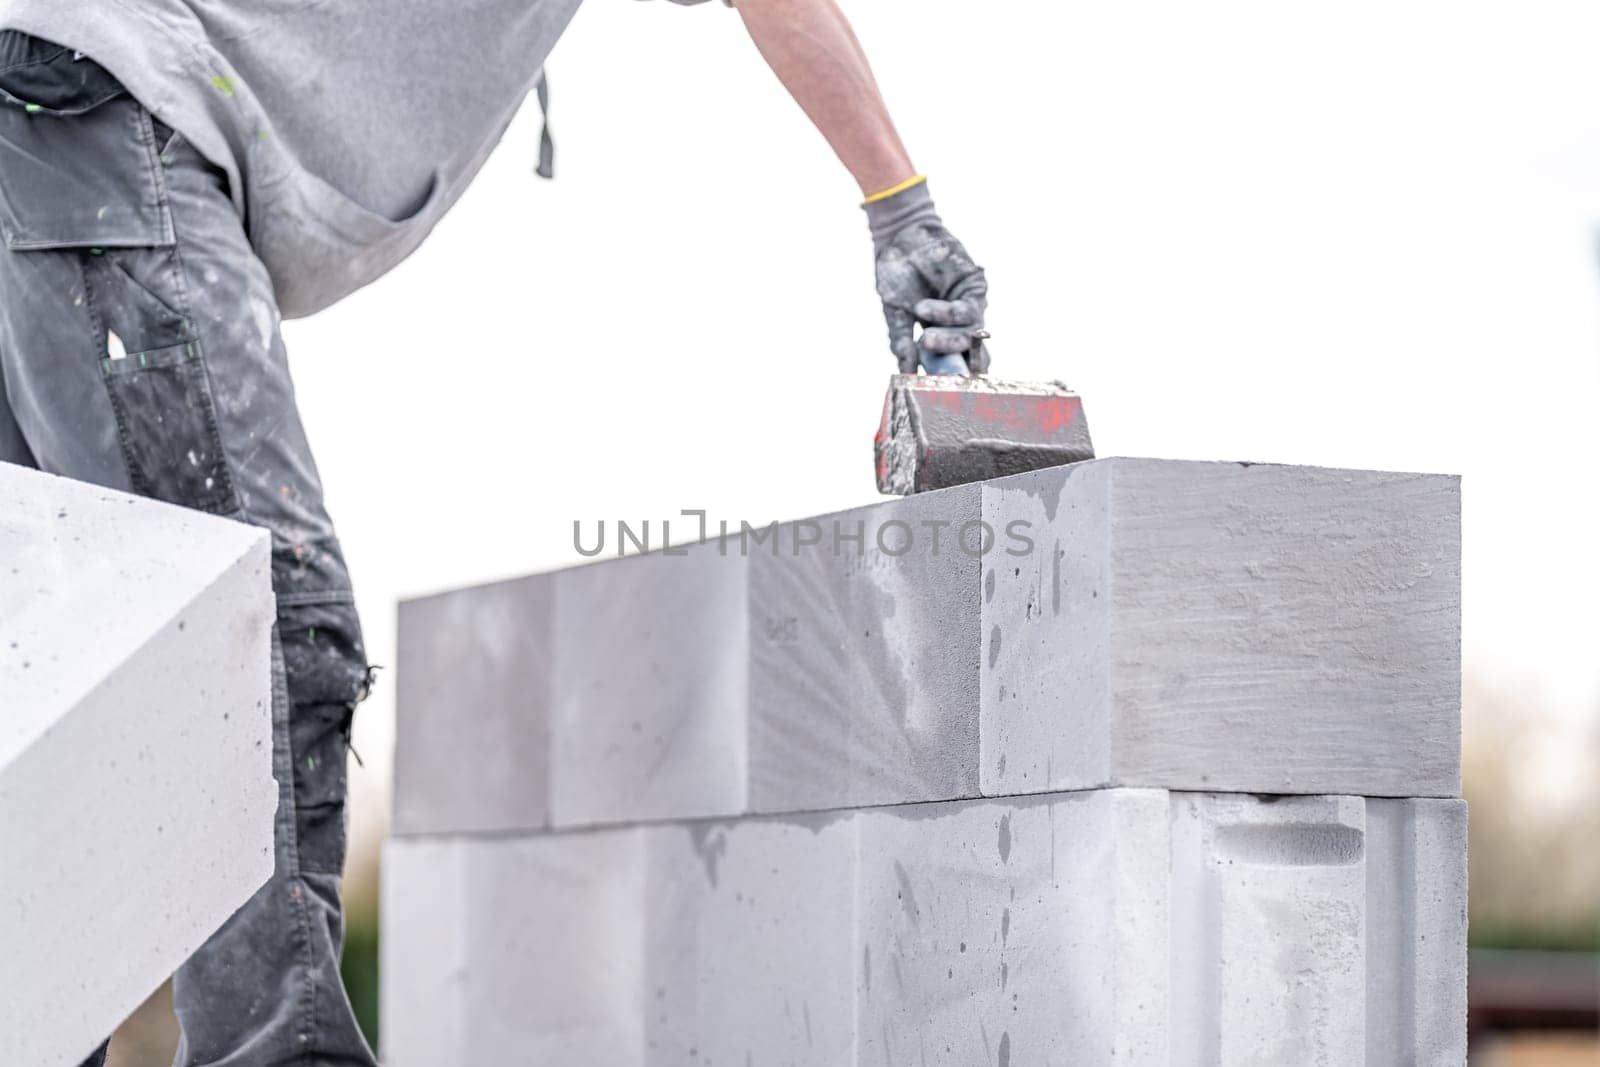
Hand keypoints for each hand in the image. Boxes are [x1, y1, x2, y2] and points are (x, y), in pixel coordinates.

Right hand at [866, 179, 989, 374]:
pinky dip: (947, 315)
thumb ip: (902, 342)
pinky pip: (967, 310)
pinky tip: (924, 310)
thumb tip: (907, 372)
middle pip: (971, 355)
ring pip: (970, 336)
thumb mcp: (895, 314)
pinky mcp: (975, 285)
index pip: (956, 363)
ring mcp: (970, 304)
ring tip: (923, 339)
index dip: (954, 379)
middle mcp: (961, 322)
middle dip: (958, 368)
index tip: (942, 394)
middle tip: (944, 379)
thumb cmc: (897, 276)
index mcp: (943, 333)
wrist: (900, 237)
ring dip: (947, 342)